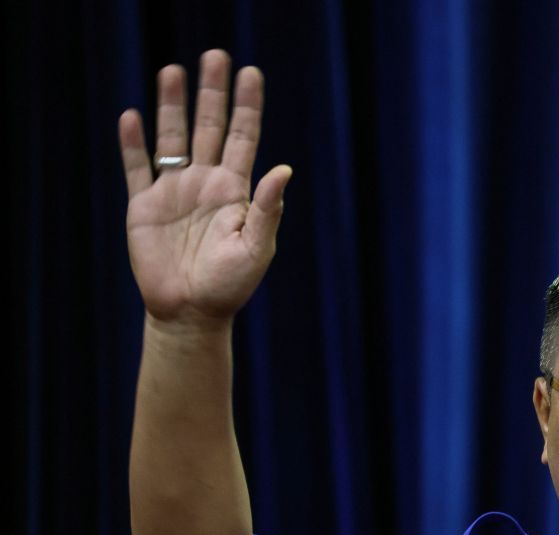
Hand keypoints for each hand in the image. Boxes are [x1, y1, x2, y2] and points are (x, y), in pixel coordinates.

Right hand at [118, 49, 291, 327]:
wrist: (190, 313)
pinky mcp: (144, 207)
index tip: (251, 73)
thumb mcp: (256, 248)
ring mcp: (174, 193)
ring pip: (172, 139)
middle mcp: (205, 184)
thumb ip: (269, 209)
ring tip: (173, 71)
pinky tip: (133, 116)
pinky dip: (133, 144)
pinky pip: (137, 168)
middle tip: (215, 56)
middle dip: (212, 93)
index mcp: (235, 191)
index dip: (247, 106)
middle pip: (208, 127)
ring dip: (172, 105)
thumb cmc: (230, 286)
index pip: (243, 137)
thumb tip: (284, 169)